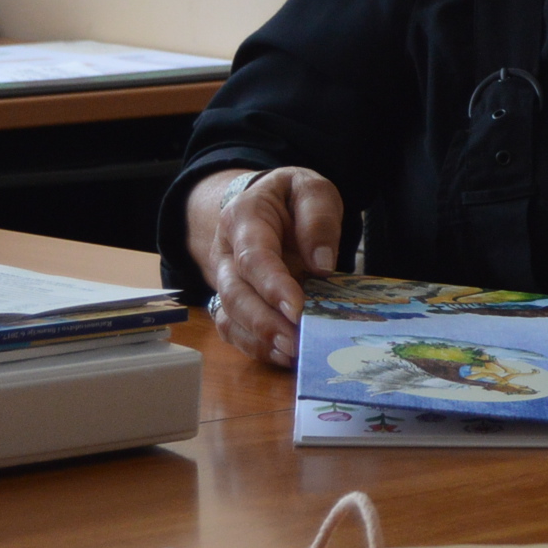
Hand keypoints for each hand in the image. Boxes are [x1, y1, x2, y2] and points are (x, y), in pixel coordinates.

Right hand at [183, 165, 342, 369]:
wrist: (268, 205)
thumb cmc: (292, 199)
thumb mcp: (312, 190)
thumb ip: (318, 219)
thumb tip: (322, 263)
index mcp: (243, 218)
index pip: (253, 257)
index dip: (272, 286)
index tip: (297, 309)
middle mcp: (226, 252)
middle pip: (235, 293)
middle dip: (264, 322)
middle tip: (296, 341)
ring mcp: (225, 280)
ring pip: (229, 316)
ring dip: (259, 339)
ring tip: (293, 353)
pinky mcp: (231, 302)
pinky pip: (233, 330)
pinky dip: (256, 348)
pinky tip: (285, 357)